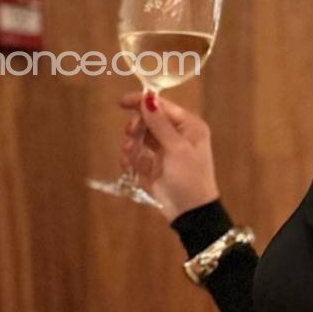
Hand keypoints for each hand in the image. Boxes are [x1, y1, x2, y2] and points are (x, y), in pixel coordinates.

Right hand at [118, 88, 219, 222]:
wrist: (190, 213)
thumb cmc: (190, 178)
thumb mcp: (176, 148)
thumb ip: (159, 123)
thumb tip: (147, 99)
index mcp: (188, 126)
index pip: (162, 106)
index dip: (142, 102)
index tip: (122, 102)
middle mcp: (177, 136)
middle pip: (148, 121)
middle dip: (136, 127)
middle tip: (130, 136)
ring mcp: (165, 151)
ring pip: (141, 138)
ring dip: (131, 143)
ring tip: (129, 154)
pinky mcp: (154, 167)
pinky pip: (137, 156)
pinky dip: (131, 158)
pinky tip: (129, 165)